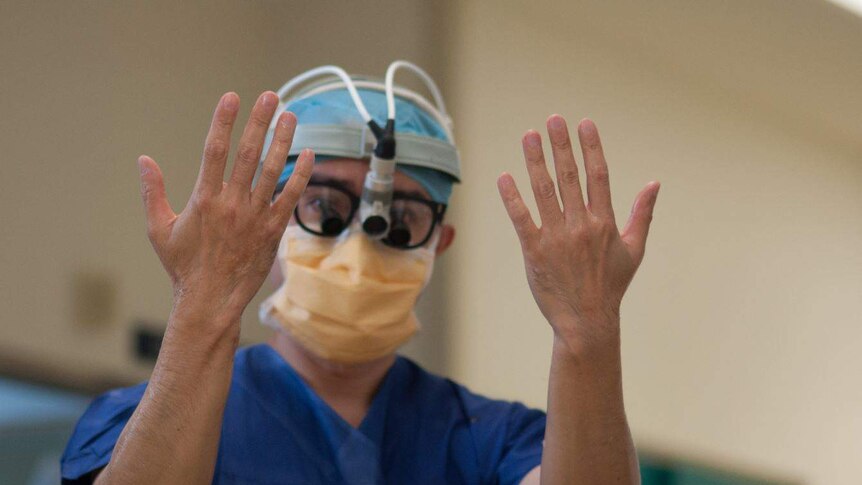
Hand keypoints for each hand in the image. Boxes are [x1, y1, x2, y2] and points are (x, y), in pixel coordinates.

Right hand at [137, 91, 312, 323]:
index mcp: (204, 200)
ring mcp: (256, 217)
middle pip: (248, 153)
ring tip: (290, 115)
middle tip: (270, 96)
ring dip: (283, 141)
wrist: (211, 301)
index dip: (223, 121)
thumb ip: (152, 193)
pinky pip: (290, 197)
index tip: (232, 97)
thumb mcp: (159, 229)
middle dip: (259, 122)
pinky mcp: (273, 230)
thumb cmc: (183, 266)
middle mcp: (232, 204)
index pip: (214, 150)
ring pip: (272, 171)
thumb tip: (143, 160)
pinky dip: (301, 175)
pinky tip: (309, 154)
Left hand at [497, 115, 658, 353]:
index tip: (583, 124)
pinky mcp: (534, 251)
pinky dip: (513, 197)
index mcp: (605, 222)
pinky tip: (505, 177)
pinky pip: (522, 218)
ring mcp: (557, 238)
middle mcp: (581, 226)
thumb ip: (641, 214)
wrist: (587, 321)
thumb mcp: (634, 250)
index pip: (598, 175)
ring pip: (544, 191)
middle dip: (561, 145)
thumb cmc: (611, 286)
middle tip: (553, 120)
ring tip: (529, 136)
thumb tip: (654, 184)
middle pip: (570, 177)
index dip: (591, 147)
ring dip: (536, 161)